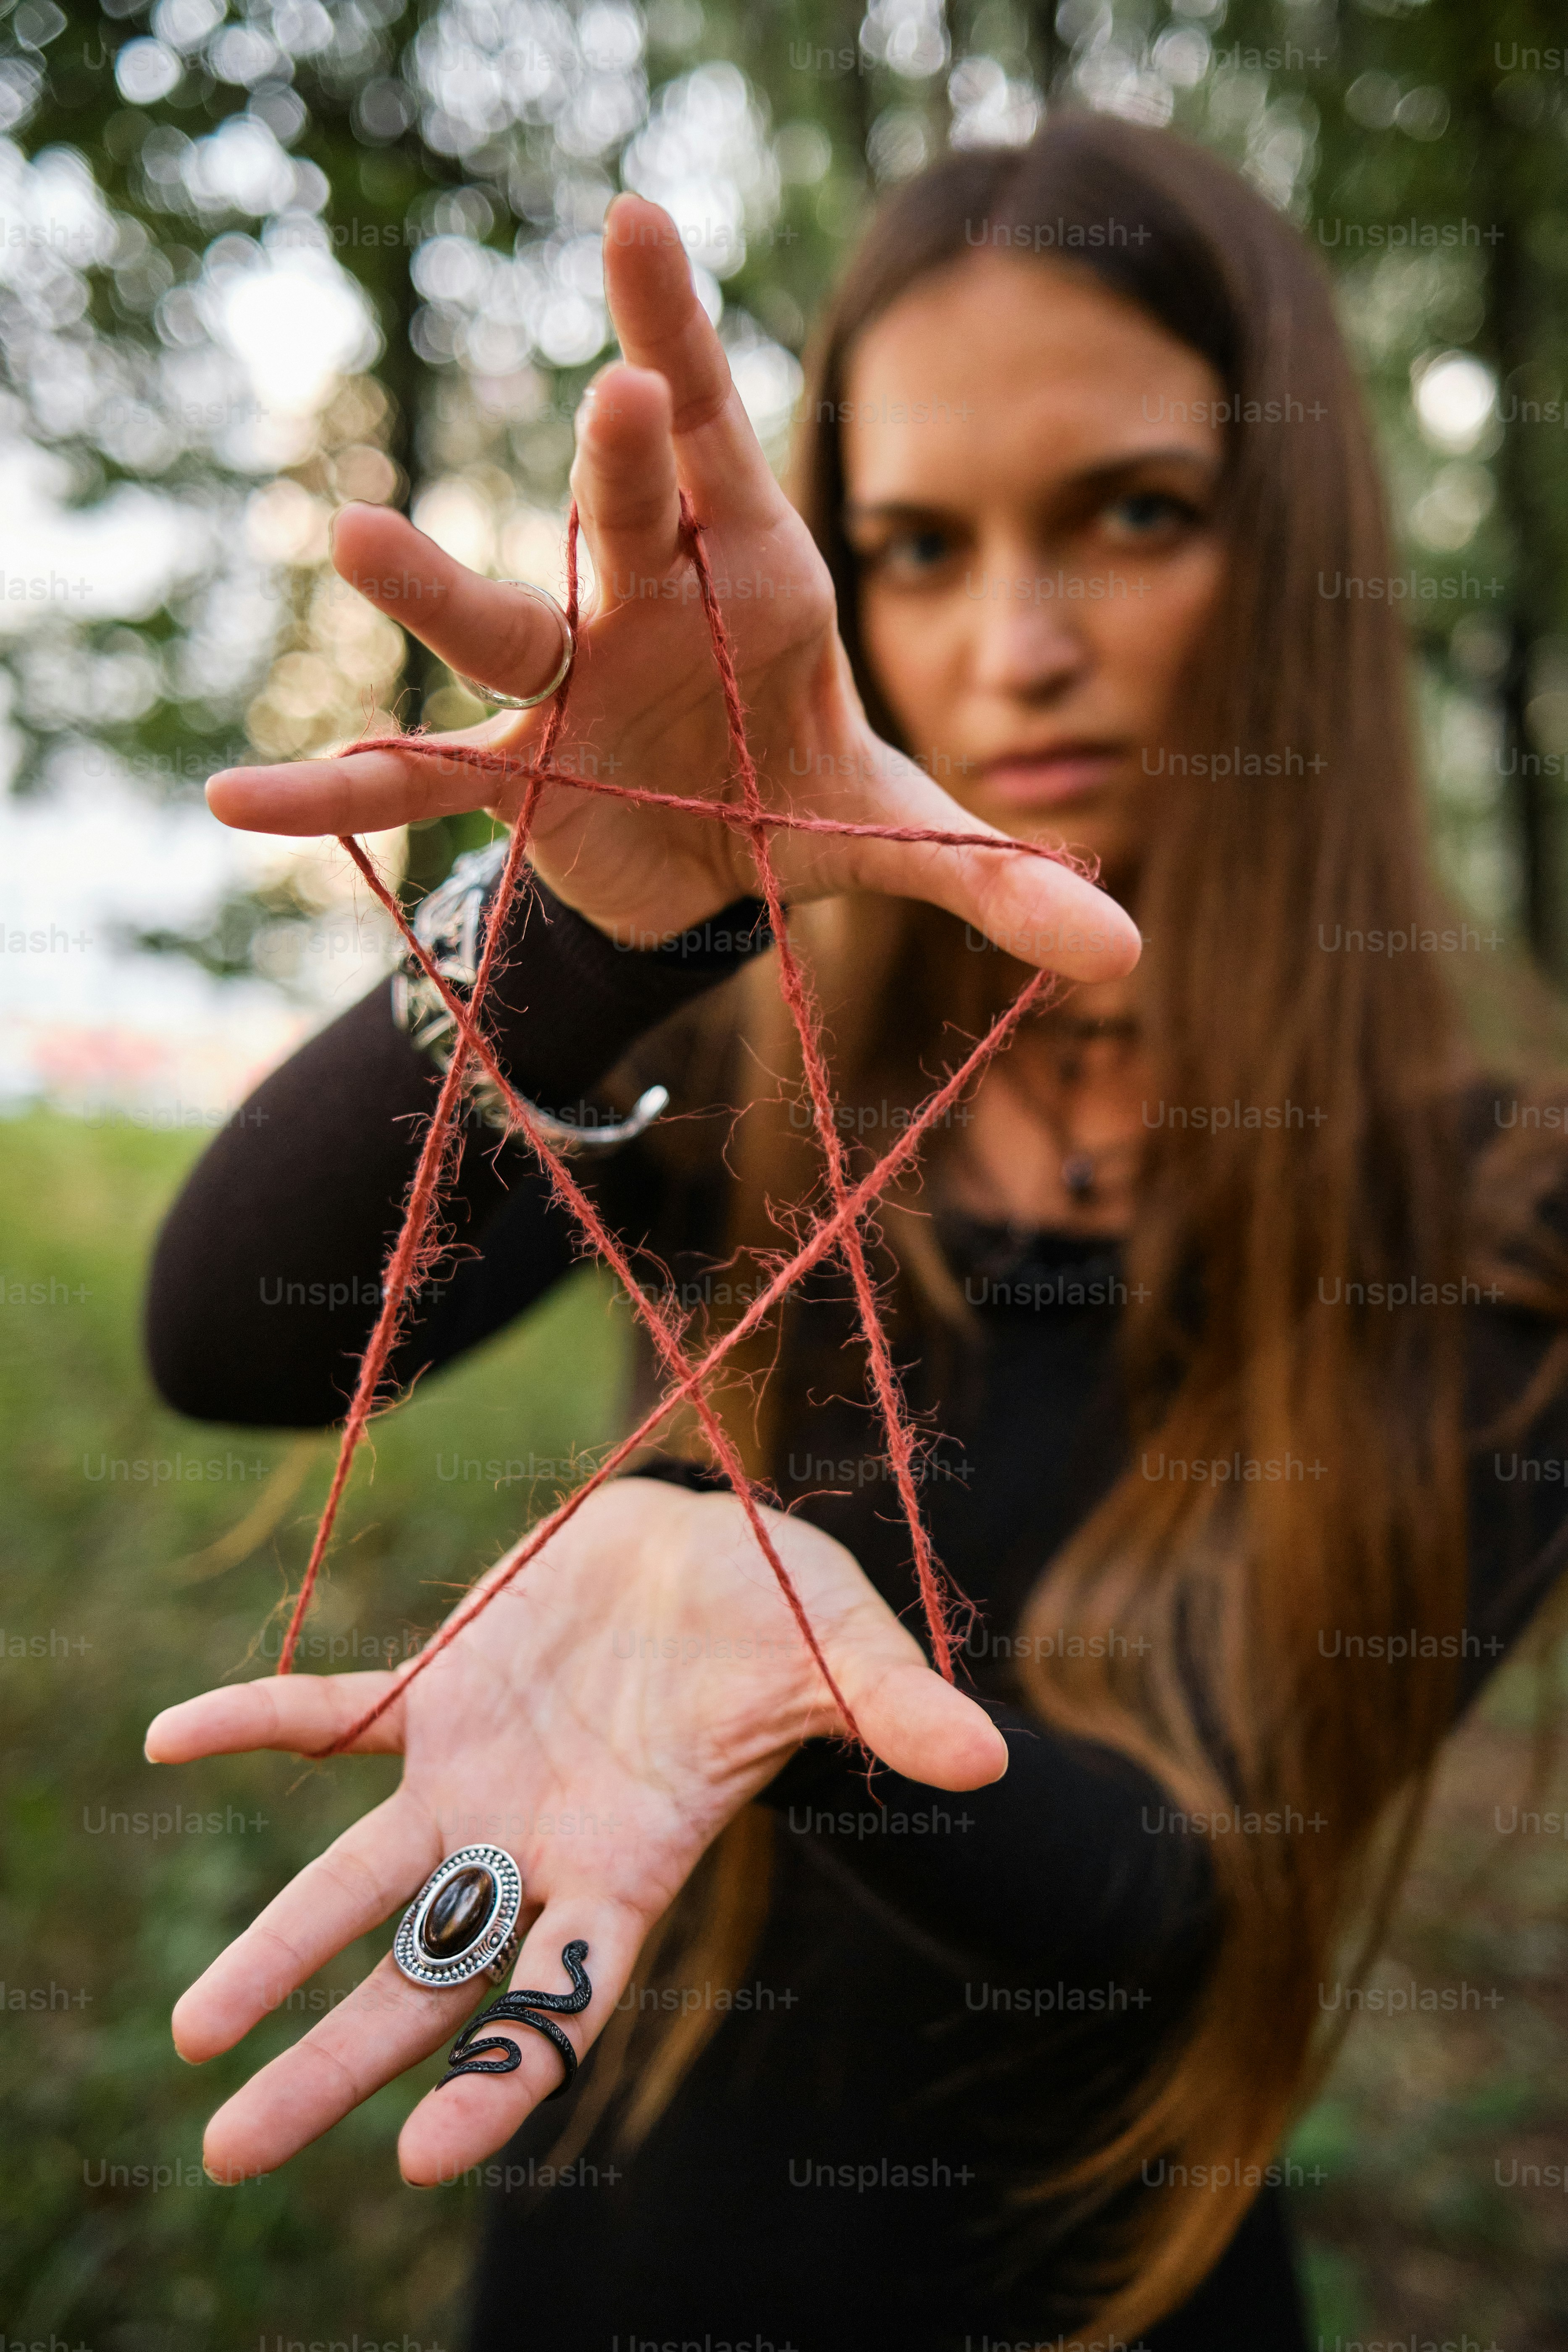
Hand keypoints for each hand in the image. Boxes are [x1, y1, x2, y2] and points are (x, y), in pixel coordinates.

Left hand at [146, 1478, 1005, 2185]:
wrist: (711, 1541)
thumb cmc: (787, 1613)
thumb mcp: (845, 1655)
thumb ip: (892, 1713)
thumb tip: (984, 1759)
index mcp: (632, 1859)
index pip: (557, 1994)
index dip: (499, 2072)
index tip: (422, 2157)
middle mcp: (538, 1842)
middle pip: (430, 1978)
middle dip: (335, 2064)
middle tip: (232, 2152)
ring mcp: (479, 1772)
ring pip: (361, 1879)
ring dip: (274, 1946)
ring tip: (193, 2035)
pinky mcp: (441, 1688)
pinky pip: (333, 1714)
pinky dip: (259, 1721)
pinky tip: (169, 1739)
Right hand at [206, 195, 1137, 983]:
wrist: (716, 863)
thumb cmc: (802, 798)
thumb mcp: (904, 837)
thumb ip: (1001, 878)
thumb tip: (1124, 954)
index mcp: (755, 590)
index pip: (731, 455)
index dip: (694, 348)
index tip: (640, 228)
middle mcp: (650, 614)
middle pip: (630, 518)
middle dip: (627, 462)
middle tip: (627, 387)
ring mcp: (569, 689)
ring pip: (500, 625)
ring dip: (436, 586)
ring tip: (356, 535)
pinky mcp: (514, 772)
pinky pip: (415, 776)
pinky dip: (337, 789)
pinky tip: (239, 802)